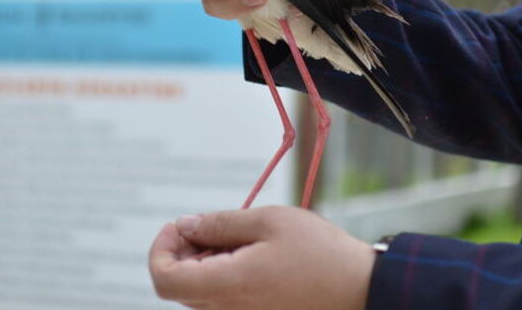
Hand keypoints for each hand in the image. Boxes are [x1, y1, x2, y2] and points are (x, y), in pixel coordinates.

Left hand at [148, 206, 374, 309]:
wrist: (362, 290)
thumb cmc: (321, 253)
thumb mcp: (269, 221)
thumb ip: (220, 223)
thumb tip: (185, 226)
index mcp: (228, 286)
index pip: (164, 279)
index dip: (160, 249)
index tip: (179, 226)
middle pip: (177, 287)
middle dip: (180, 252)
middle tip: (206, 226)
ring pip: (198, 294)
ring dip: (201, 264)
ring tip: (232, 239)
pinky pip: (221, 301)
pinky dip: (220, 276)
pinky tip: (245, 256)